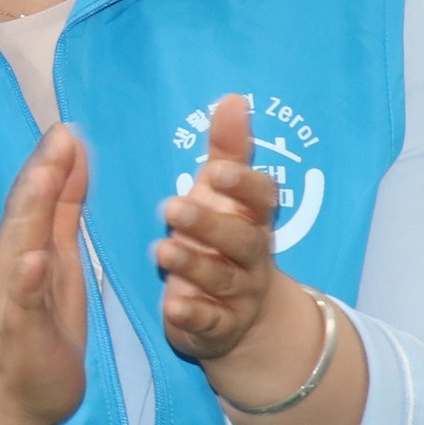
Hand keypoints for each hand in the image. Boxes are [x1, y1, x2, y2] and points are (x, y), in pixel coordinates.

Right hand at [0, 122, 92, 424]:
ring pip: (20, 248)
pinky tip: (33, 260)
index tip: (68, 128)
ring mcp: (13, 296)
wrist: (12, 390)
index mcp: (27, 244)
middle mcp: (13, 263)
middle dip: (41, 176)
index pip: (37, 196)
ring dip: (29, 213)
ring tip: (44, 180)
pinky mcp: (19, 331)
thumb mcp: (58, 256)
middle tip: (59, 139)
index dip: (52, 163)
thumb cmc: (40, 322)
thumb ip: (62, 207)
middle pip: (26, 213)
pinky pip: (21, 303)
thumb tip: (70, 154)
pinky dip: (25, 279)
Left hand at [157, 94, 287, 367]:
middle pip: (241, 240)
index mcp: (251, 219)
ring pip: (221, 280)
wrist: (243, 315)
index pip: (261, 199)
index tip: (215, 171)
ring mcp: (237, 294)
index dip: (243, 185)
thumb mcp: (222, 195)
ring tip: (162, 251)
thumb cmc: (222, 237)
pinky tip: (172, 306)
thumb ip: (226, 150)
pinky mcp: (218, 326)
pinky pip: (209, 322)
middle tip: (172, 207)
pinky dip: (193, 315)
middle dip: (209, 224)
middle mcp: (250, 256)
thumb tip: (232, 98)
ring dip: (193, 265)